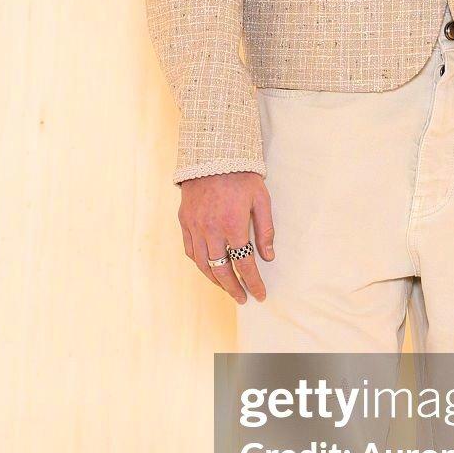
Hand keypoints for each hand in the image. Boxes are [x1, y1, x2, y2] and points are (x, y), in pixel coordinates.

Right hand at [177, 171, 273, 302]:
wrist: (212, 155)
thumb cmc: (241, 176)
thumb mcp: (261, 200)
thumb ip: (265, 230)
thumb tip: (269, 257)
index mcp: (233, 225)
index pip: (244, 264)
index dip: (253, 282)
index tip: (259, 294)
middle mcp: (211, 229)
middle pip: (221, 270)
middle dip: (233, 288)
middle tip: (243, 298)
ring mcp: (195, 226)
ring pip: (203, 263)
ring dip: (215, 280)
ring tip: (227, 287)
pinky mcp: (184, 221)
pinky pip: (190, 250)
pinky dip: (200, 263)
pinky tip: (209, 268)